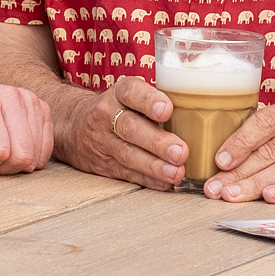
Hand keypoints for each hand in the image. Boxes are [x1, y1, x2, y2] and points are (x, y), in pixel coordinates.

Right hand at [47, 74, 192, 188]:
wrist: (71, 124)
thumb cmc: (115, 107)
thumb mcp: (128, 93)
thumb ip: (156, 100)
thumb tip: (203, 107)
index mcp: (117, 94)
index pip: (131, 92)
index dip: (149, 100)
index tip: (167, 109)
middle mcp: (106, 116)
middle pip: (131, 128)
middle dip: (157, 142)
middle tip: (181, 151)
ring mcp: (102, 142)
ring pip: (128, 154)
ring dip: (154, 166)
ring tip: (176, 172)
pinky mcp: (103, 164)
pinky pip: (126, 173)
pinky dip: (147, 180)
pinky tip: (165, 183)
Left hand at [205, 102, 274, 204]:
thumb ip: (269, 136)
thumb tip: (226, 158)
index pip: (263, 123)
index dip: (239, 142)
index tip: (220, 160)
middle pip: (269, 152)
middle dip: (238, 173)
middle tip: (215, 189)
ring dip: (255, 184)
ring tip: (232, 196)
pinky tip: (271, 197)